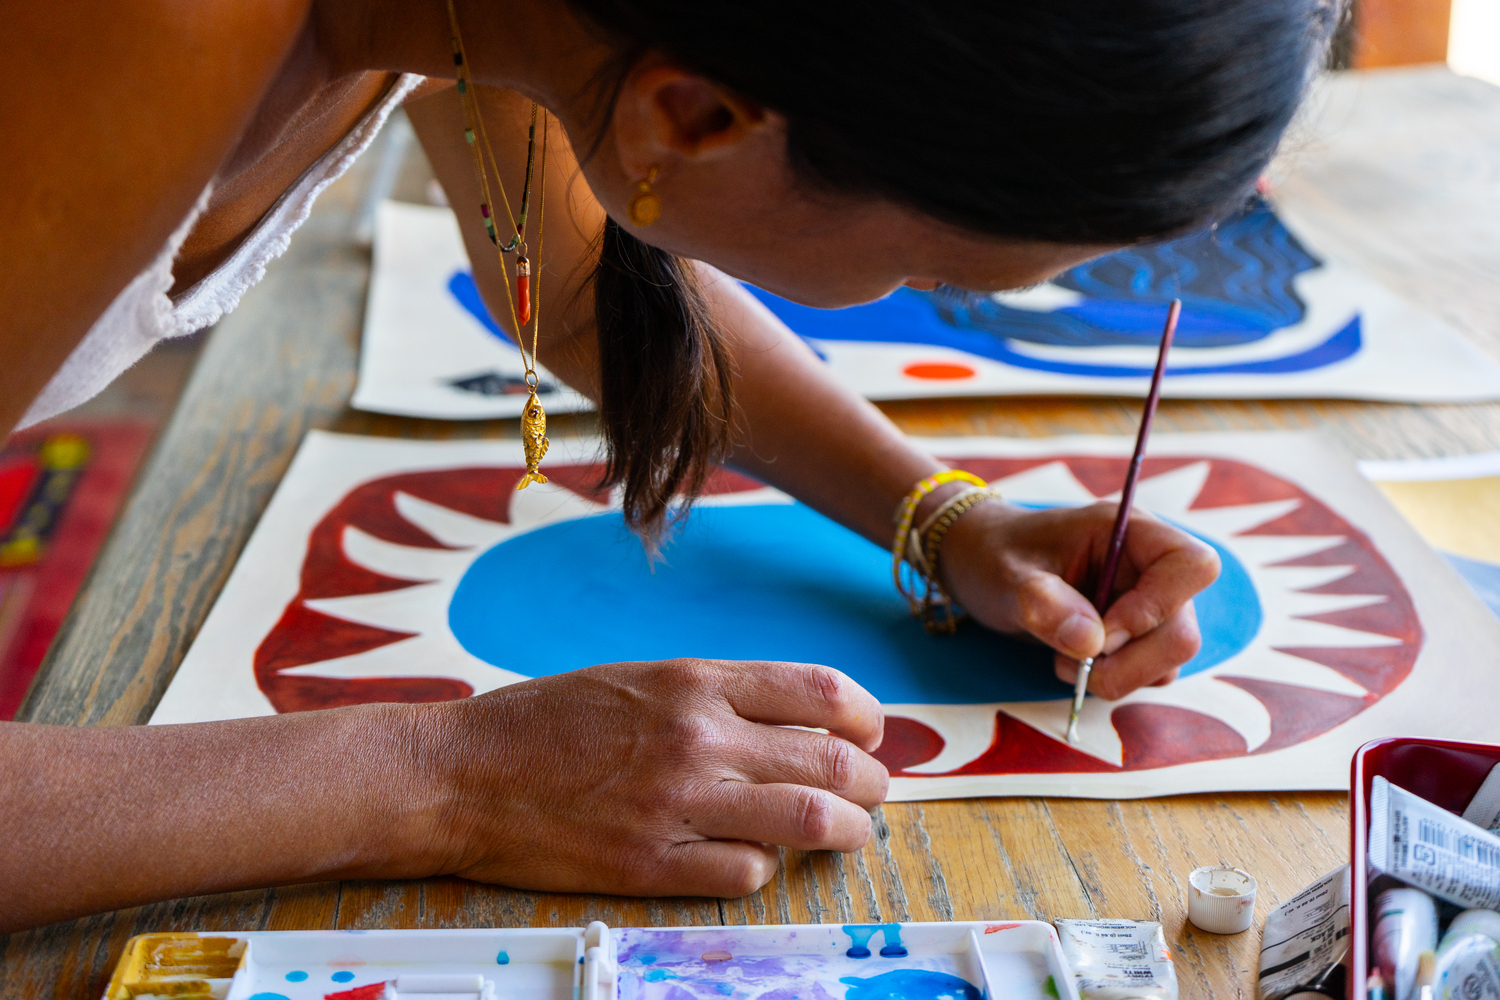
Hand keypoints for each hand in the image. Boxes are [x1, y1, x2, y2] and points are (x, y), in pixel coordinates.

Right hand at [408, 659, 887, 897]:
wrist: (463, 773)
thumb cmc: (545, 722)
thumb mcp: (639, 678)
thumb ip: (718, 696)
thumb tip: (795, 721)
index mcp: (696, 681)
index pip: (822, 692)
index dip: (866, 717)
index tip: (869, 733)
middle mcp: (700, 737)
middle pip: (833, 761)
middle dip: (870, 782)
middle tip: (870, 792)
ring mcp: (679, 803)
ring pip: (810, 821)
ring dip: (844, 830)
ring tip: (845, 832)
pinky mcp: (653, 864)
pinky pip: (749, 873)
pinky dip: (766, 868)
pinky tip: (753, 858)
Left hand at [937, 500, 1220, 698]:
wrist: (981, 565)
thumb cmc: (995, 555)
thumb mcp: (1008, 575)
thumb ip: (1044, 602)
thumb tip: (1092, 643)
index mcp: (1129, 532)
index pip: (1193, 565)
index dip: (1159, 606)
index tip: (1106, 629)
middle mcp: (1149, 567)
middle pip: (1184, 630)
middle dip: (1132, 661)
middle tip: (1076, 662)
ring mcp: (1148, 603)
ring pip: (1170, 659)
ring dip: (1119, 674)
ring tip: (1063, 659)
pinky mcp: (1137, 635)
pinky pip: (1150, 671)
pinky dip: (1115, 679)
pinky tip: (1072, 662)